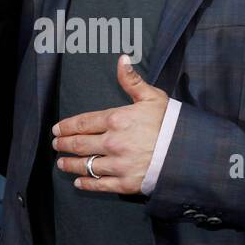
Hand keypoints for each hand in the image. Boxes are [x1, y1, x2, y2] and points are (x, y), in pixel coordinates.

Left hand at [52, 55, 166, 193]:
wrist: (189, 151)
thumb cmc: (170, 122)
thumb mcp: (152, 97)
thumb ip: (132, 80)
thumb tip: (122, 59)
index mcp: (116, 119)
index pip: (82, 123)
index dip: (66, 126)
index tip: (56, 129)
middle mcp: (113, 142)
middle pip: (79, 144)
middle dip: (64, 144)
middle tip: (55, 145)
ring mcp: (118, 165)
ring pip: (86, 165)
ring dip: (70, 165)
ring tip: (61, 163)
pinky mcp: (126, 183)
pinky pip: (100, 185)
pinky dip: (87, 184)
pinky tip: (79, 183)